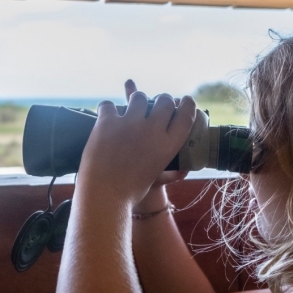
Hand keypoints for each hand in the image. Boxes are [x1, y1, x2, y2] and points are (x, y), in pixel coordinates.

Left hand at [76, 85, 195, 209]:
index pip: (186, 116)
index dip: (188, 104)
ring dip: (136, 100)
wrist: (104, 195)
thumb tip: (185, 170)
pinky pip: (109, 104)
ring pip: (139, 97)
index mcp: (168, 145)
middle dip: (162, 99)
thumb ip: (171, 173)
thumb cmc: (131, 192)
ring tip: (131, 108)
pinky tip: (106, 116)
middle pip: (165, 101)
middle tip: (156, 103)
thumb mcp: (157, 179)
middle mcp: (152, 130)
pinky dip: (107, 110)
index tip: (185, 100)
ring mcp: (130, 123)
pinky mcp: (108, 122)